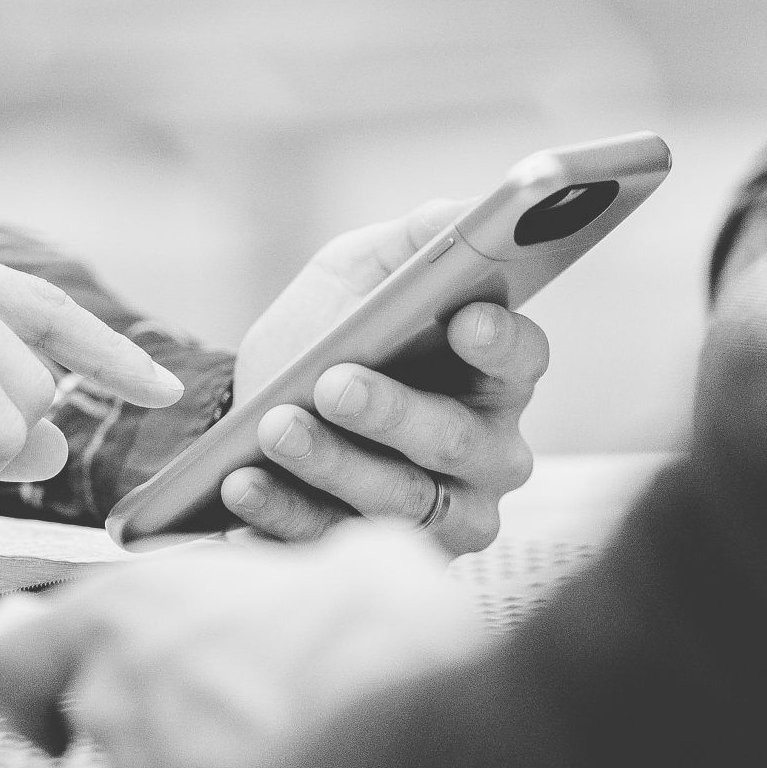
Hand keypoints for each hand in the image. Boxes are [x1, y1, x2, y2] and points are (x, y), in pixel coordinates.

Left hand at [0, 524, 482, 767]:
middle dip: (157, 728)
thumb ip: (313, 570)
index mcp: (124, 611)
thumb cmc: (367, 642)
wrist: (402, 756)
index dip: (30, 686)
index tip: (51, 703)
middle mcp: (108, 702)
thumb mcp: (354, 560)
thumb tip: (353, 571)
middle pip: (96, 725)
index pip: (16, 657)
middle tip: (240, 716)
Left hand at [227, 201, 546, 555]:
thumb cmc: (330, 332)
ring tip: (274, 428)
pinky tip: (242, 484)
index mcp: (495, 373)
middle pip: (458, 441)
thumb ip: (417, 237)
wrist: (251, 408)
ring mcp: (442, 516)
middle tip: (333, 382)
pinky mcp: (379, 558)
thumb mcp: (361, 270)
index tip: (466, 318)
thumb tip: (473, 209)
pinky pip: (335, 541)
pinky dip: (284, 514)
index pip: (524, 358)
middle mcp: (488, 453)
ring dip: (331, 462)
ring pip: (400, 500)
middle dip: (394, 412)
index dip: (500, 342)